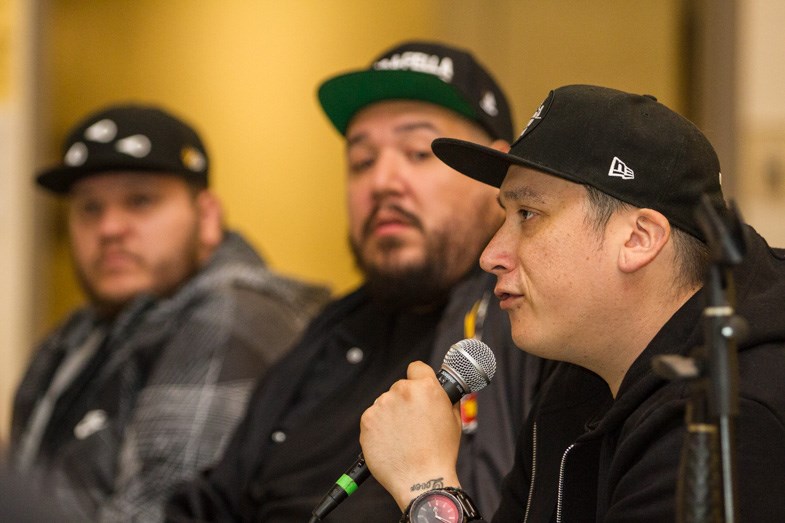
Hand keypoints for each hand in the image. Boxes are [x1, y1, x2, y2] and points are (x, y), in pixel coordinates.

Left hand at [360, 361, 461, 509]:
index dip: (418, 378)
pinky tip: (391, 442)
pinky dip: (379, 427)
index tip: (417, 388)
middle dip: (405, 402)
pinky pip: (373, 417)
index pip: (416, 368)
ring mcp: (382, 405)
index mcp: (426, 388)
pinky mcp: (367, 420)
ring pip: (385, 403)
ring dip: (391, 415)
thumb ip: (443, 399)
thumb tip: (440, 391)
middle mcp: (402, 392)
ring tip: (402, 437)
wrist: (421, 480)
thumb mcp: (454, 419)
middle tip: (412, 424)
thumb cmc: (440, 454)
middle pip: (400, 388)